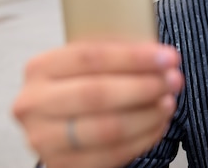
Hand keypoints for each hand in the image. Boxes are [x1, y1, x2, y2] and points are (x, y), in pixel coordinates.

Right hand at [12, 42, 183, 167]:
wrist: (59, 125)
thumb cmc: (79, 85)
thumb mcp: (84, 64)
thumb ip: (110, 53)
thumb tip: (153, 52)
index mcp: (39, 68)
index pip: (89, 57)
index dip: (132, 57)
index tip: (165, 56)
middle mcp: (34, 103)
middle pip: (96, 93)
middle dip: (143, 85)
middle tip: (173, 79)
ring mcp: (44, 138)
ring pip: (106, 128)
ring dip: (147, 114)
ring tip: (168, 101)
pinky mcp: (61, 164)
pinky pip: (111, 154)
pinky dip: (142, 138)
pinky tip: (157, 123)